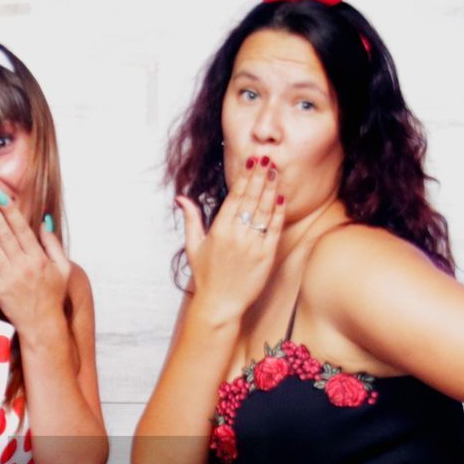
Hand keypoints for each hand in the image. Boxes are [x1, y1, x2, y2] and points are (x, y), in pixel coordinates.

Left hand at [0, 193, 70, 340]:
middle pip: (4, 234)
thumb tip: (44, 221)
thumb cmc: (53, 296)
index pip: (22, 229)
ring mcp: (9, 277)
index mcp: (39, 259)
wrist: (42, 325)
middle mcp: (23, 266)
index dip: (9, 210)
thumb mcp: (63, 269)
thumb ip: (53, 244)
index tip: (0, 195)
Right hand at [177, 156, 285, 321]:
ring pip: (265, 210)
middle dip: (260, 176)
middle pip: (252, 198)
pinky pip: (275, 228)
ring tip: (276, 172)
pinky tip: (281, 197)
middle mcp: (236, 234)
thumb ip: (191, 219)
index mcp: (219, 229)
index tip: (252, 161)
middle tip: (268, 158)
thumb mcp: (193, 246)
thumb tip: (181, 198)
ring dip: (271, 189)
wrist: (220, 304)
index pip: (235, 196)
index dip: (245, 177)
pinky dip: (279, 212)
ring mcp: (253, 244)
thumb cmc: (206, 276)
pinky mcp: (266, 256)